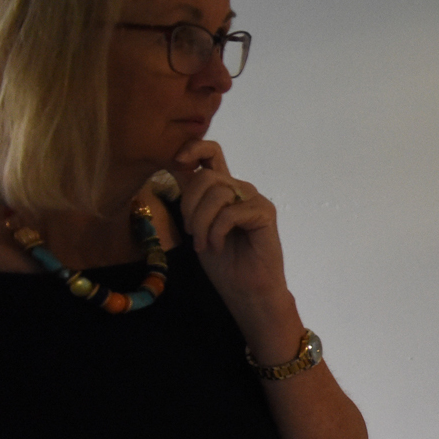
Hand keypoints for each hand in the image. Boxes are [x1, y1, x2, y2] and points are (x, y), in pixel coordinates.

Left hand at [169, 140, 301, 361]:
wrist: (247, 290)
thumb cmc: (223, 263)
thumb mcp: (197, 227)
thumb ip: (192, 200)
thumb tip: (174, 171)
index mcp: (223, 190)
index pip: (211, 153)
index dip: (193, 148)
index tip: (177, 161)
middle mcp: (240, 189)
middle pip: (206, 176)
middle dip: (189, 205)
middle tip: (190, 232)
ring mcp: (254, 199)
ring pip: (217, 192)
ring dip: (201, 222)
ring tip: (203, 244)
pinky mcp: (265, 213)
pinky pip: (231, 211)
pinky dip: (217, 231)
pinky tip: (217, 245)